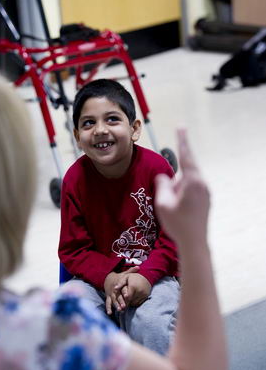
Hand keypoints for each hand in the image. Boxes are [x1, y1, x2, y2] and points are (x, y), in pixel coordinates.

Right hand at [104, 266, 138, 314]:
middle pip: (117, 296)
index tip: (127, 296)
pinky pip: (107, 303)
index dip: (124, 292)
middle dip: (120, 301)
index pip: (122, 288)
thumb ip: (131, 271)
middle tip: (124, 306)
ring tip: (119, 310)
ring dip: (116, 305)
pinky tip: (110, 313)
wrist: (108, 279)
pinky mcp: (108, 297)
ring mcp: (111, 294)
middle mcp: (114, 290)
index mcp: (119, 285)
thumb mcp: (124, 274)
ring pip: (113, 300)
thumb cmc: (119, 277)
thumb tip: (139, 267)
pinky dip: (108, 308)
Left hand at [115, 273, 151, 306]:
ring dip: (130, 303)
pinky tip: (132, 300)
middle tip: (121, 305)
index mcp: (133, 286)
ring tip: (127, 301)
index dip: (123, 300)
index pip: (127, 297)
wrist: (146, 276)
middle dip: (126, 303)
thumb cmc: (134, 277)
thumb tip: (114, 288)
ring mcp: (144, 294)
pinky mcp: (146, 296)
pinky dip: (134, 302)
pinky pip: (139, 302)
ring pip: (134, 302)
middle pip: (130, 301)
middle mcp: (139, 291)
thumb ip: (120, 283)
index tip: (120, 302)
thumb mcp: (126, 277)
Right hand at [155, 129, 209, 243]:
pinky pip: (191, 190)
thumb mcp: (163, 203)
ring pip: (187, 182)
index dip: (182, 141)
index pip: (186, 156)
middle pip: (185, 172)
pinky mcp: (206, 200)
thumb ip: (162, 185)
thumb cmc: (178, 224)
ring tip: (173, 207)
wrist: (194, 243)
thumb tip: (164, 176)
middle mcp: (202, 184)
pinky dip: (182, 194)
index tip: (181, 127)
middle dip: (173, 180)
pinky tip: (179, 209)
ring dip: (177, 189)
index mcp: (193, 182)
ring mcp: (206, 192)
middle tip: (167, 197)